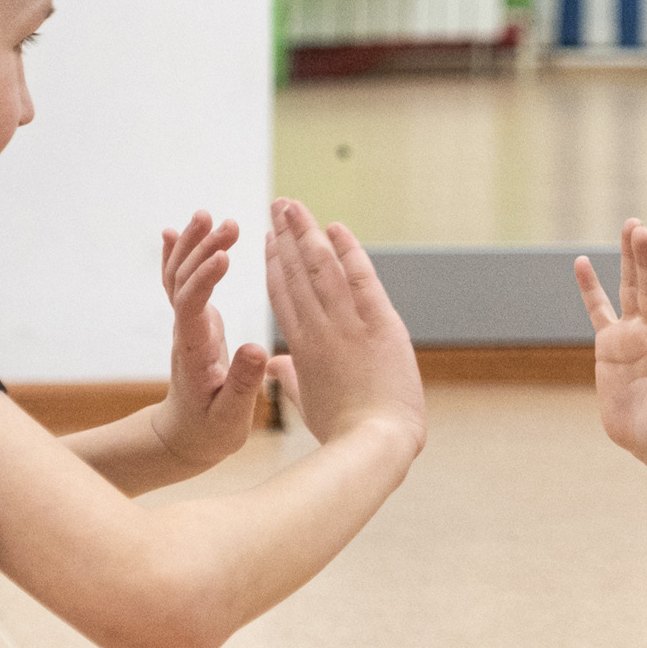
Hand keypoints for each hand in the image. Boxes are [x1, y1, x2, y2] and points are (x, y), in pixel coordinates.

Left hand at [146, 211, 268, 469]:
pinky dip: (178, 256)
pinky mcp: (194, 323)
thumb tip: (257, 348)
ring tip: (208, 215)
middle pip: (183, 281)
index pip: (191, 306)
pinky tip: (176, 232)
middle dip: (202, 249)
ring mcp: (187, 325)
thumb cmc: (209, 432)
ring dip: (192, 245)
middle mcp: (186, 332)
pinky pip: (180, 284)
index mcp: (194, 352)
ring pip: (179, 277)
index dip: (204, 279)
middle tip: (228, 223)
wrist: (184, 438)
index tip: (225, 255)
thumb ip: (243, 383)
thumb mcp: (230, 416)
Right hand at [263, 199, 425, 454]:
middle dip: (285, 235)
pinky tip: (336, 228)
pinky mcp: (378, 324)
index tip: (268, 239)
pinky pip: (360, 278)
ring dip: (306, 233)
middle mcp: (319, 329)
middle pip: (295, 273)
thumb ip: (291, 378)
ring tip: (293, 205)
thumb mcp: (308, 403)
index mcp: (300, 348)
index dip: (274, 265)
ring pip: (320, 268)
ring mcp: (347, 324)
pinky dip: (348, 251)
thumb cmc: (342, 429)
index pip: (282, 296)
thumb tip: (277, 366)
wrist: (374, 441)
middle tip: (278, 205)